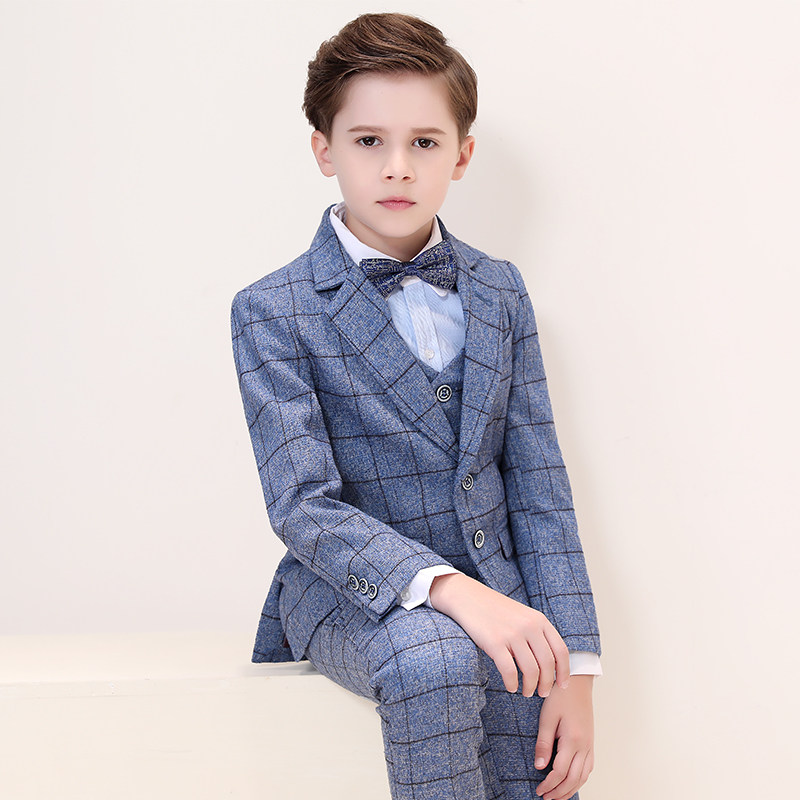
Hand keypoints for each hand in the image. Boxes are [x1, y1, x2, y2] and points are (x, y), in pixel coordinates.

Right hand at [428, 572, 569, 696]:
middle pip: (547, 664)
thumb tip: (551, 664)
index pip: (561, 650)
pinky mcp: (494, 642)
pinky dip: (512, 684)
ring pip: (531, 671)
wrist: (468, 597)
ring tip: (526, 693)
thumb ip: (537, 633)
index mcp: (538, 619)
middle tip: (542, 693)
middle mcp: (529, 626)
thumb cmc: (495, 610)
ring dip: (530, 687)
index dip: (564, 672)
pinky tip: (510, 687)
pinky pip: (510, 671)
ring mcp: (512, 634)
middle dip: (547, 684)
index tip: (562, 686)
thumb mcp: (522, 615)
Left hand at [534, 675, 594, 799]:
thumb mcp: (547, 717)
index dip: (549, 784)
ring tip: (557, 796)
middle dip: (559, 792)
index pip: (560, 772)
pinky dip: (580, 779)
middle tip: (546, 797)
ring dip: (570, 789)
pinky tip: (571, 782)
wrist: (578, 682)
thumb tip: (539, 766)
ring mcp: (590, 745)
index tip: (539, 790)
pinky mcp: (591, 743)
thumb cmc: (561, 696)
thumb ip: (543, 743)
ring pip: (583, 776)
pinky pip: (588, 768)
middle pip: (573, 779)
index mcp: (573, 740)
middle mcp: (585, 746)